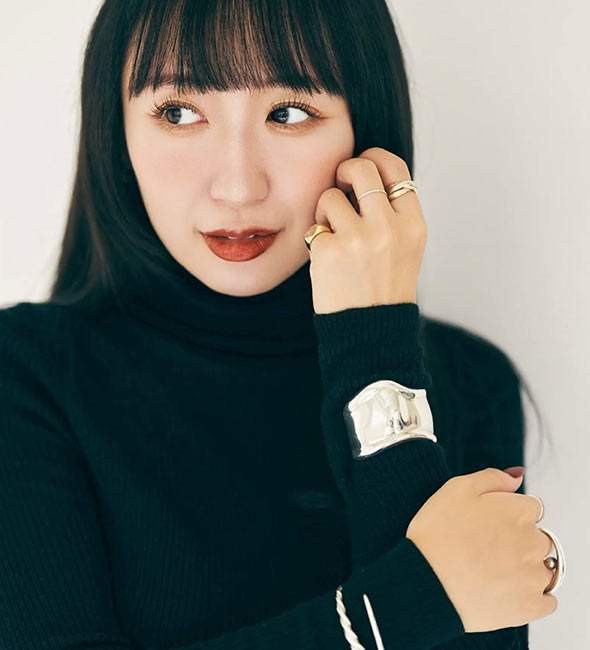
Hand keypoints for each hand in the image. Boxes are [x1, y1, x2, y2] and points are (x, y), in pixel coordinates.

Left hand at [306, 148, 426, 314]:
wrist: (371, 331)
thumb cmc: (385, 286)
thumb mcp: (406, 247)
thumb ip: (392, 212)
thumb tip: (363, 172)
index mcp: (413, 224)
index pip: (395, 168)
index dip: (375, 158)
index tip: (363, 165)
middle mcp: (389, 227)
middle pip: (360, 168)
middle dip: (344, 171)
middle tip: (339, 184)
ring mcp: (358, 239)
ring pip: (330, 196)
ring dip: (326, 210)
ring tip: (333, 233)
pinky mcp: (329, 251)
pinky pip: (314, 227)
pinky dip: (316, 239)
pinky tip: (326, 259)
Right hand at [405, 468, 558, 632]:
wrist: (425, 582)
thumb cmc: (436, 533)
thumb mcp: (456, 489)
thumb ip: (493, 478)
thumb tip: (517, 476)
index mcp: (519, 511)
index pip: (530, 508)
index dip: (507, 514)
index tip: (488, 524)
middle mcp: (534, 542)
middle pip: (538, 538)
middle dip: (518, 541)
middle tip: (484, 548)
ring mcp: (535, 576)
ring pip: (543, 569)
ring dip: (525, 570)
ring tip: (491, 572)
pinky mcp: (531, 607)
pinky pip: (546, 601)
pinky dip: (530, 598)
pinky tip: (505, 592)